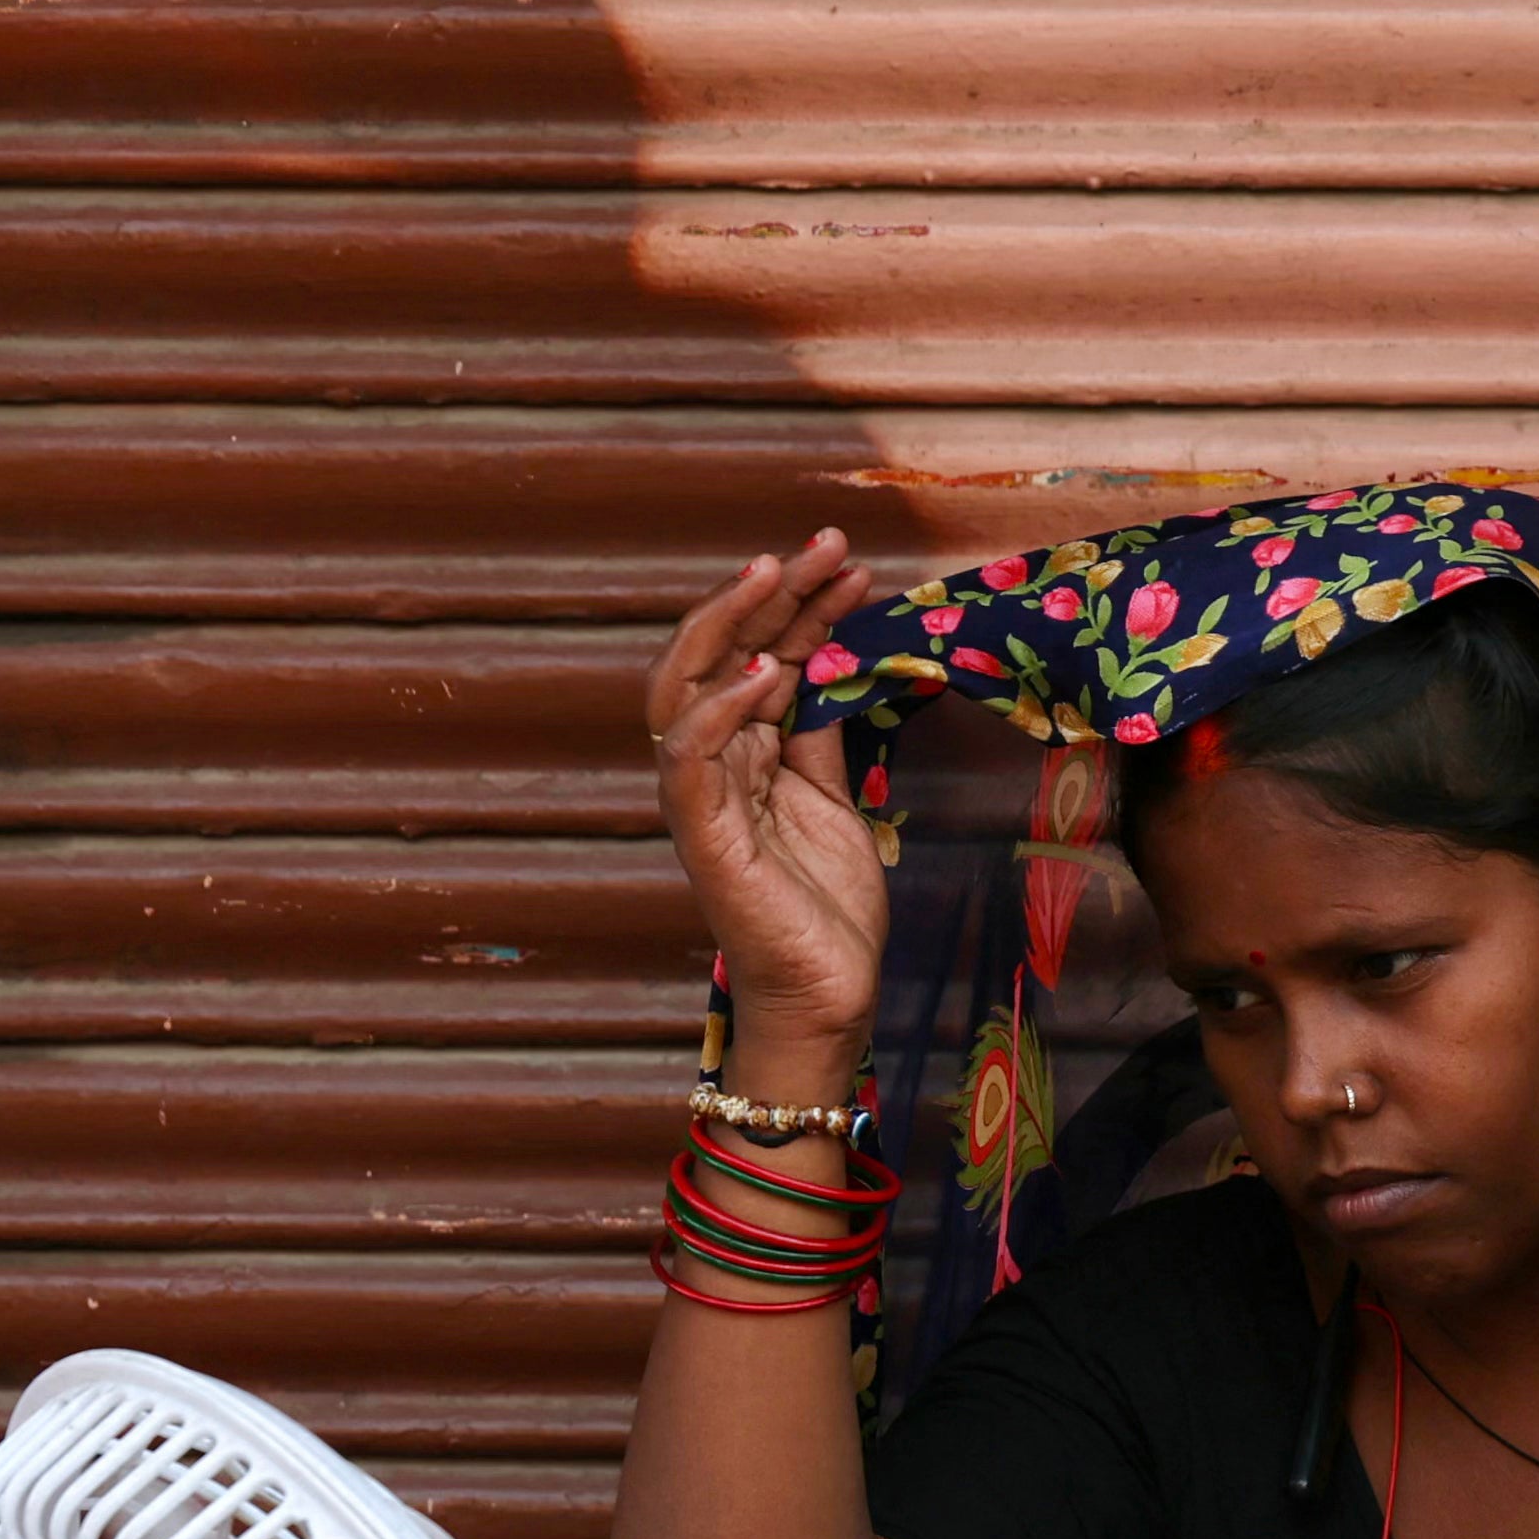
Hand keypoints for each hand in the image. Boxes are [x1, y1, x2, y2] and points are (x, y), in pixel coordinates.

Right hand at [649, 530, 892, 1081]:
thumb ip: (819, 733)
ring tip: (776, 576)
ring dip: (730, 626)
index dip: (801, 606)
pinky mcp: (701, 837)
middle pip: (717, 652)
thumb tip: (827, 662)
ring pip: (688, 687)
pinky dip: (719, 711)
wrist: (826, 994)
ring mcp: (699, 796)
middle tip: (819, 544)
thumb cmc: (826, 906)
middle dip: (768, 593)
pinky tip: (761, 674)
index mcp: (742, 750)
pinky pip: (689, 758)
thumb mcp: (835, 799)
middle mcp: (710, 763)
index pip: (760, 654)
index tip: (849, 566)